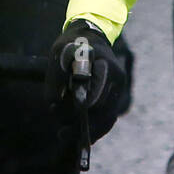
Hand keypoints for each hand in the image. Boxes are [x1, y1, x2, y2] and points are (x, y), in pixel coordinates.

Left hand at [45, 20, 126, 139]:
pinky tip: (78, 135)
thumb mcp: (59, 53)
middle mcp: (117, 78)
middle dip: (82, 124)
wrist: (90, 36)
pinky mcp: (115, 96)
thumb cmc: (72, 44)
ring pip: (107, 118)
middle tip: (61, 133)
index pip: (97, 93)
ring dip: (89, 131)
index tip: (65, 115)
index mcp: (105, 64)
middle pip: (102, 110)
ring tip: (66, 136)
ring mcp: (118, 88)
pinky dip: (95, 128)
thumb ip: (56, 78)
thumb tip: (54, 107)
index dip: (82, 107)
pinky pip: (107, 117)